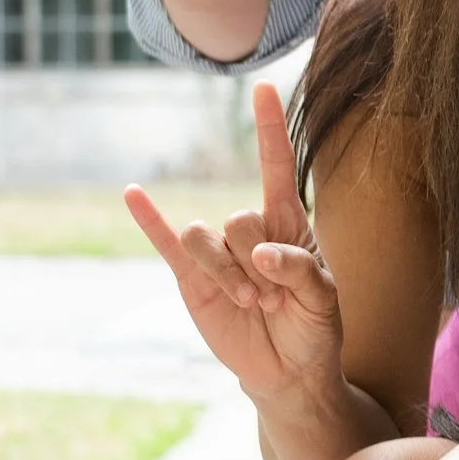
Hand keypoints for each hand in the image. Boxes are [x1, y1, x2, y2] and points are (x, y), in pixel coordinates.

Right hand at [126, 84, 340, 413]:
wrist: (289, 372)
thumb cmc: (314, 327)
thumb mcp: (325, 299)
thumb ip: (301, 269)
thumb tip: (259, 254)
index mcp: (289, 223)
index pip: (277, 167)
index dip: (270, 129)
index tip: (263, 87)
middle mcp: (249, 230)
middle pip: (238, 217)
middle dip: (257, 262)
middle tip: (275, 297)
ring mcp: (217, 253)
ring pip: (204, 237)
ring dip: (226, 273)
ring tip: (252, 302)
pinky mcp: (192, 279)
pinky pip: (166, 243)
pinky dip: (149, 219)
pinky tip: (133, 193)